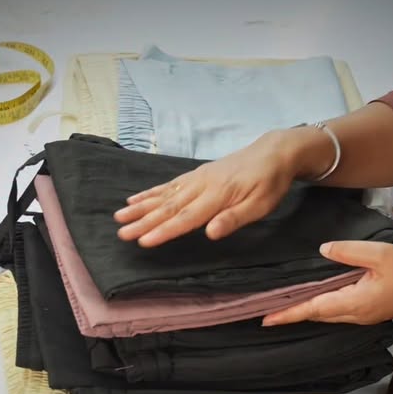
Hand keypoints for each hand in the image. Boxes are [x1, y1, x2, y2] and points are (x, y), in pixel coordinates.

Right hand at [114, 129, 311, 247]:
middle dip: (143, 221)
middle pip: (169, 206)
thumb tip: (210, 233)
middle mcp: (202, 185)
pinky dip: (150, 192)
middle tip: (121, 233)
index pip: (186, 217)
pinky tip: (135, 199)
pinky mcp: (196, 175)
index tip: (143, 241)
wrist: (273, 153)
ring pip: (164, 195)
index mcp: (218, 195)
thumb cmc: (269, 184)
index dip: (164, 230)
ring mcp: (196, 178)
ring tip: (119, 216)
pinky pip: (168, 185)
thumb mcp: (261, 205)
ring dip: (141, 207)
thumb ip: (234, 218)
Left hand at [262, 240, 392, 325]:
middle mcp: (355, 314)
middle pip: (316, 315)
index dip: (288, 314)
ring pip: (326, 314)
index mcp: (355, 303)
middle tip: (266, 310)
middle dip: (291, 313)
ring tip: (283, 305)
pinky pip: (337, 311)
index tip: (266, 319)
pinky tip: (314, 297)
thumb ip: (348, 252)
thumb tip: (323, 251)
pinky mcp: (369, 311)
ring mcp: (363, 315)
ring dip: (305, 310)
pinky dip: (320, 306)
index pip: (313, 309)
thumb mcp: (379, 254)